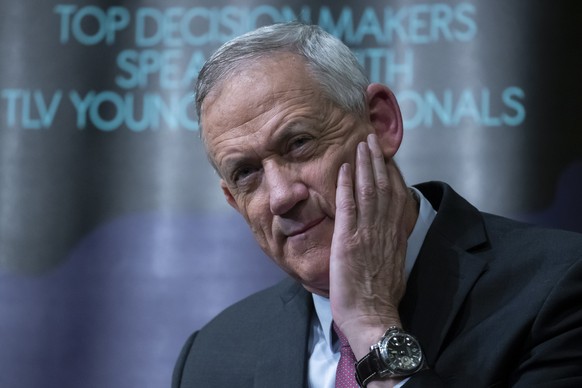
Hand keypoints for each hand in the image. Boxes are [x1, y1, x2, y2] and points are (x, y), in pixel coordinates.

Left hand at [329, 133, 411, 359]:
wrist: (372, 316)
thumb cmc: (380, 297)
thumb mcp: (393, 265)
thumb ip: (390, 244)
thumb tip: (388, 234)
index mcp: (395, 235)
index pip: (396, 196)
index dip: (391, 174)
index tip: (386, 157)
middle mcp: (384, 229)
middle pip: (382, 187)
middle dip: (376, 161)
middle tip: (371, 139)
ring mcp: (367, 233)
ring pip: (368, 191)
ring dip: (363, 165)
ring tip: (361, 144)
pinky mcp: (349, 240)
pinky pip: (348, 206)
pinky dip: (346, 185)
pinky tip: (343, 169)